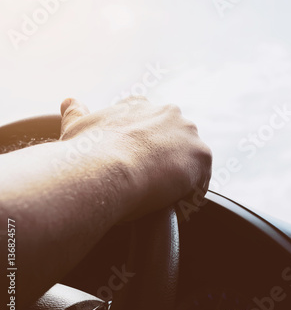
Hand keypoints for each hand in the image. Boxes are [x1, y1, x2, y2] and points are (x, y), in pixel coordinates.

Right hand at [59, 96, 211, 219]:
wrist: (103, 170)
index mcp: (139, 106)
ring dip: (180, 177)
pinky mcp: (201, 155)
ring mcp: (187, 133)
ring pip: (189, 159)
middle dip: (166, 160)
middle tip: (149, 184)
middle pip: (175, 140)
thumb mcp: (77, 127)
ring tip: (160, 199)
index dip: (145, 146)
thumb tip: (69, 102)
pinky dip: (190, 195)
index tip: (137, 164)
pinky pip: (200, 180)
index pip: (150, 123)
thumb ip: (76, 112)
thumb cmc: (86, 154)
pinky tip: (173, 207)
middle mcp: (167, 113)